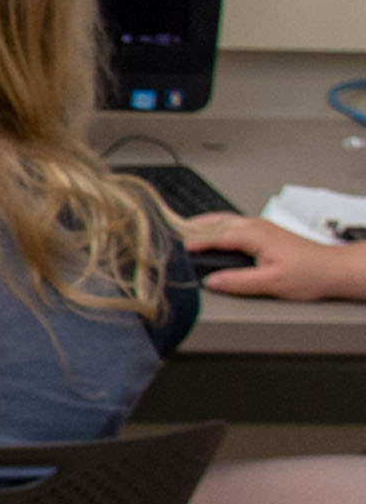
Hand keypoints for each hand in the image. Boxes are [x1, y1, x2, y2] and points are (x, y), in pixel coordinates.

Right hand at [183, 212, 365, 300]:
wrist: (335, 269)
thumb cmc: (310, 274)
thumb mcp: (271, 283)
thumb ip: (238, 282)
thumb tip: (212, 282)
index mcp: (255, 235)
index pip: (214, 236)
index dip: (191, 242)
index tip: (173, 248)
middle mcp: (257, 226)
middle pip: (216, 222)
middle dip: (191, 227)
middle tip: (167, 233)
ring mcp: (261, 227)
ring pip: (224, 220)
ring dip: (202, 224)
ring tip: (182, 231)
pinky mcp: (265, 232)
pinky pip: (232, 224)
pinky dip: (215, 227)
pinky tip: (211, 234)